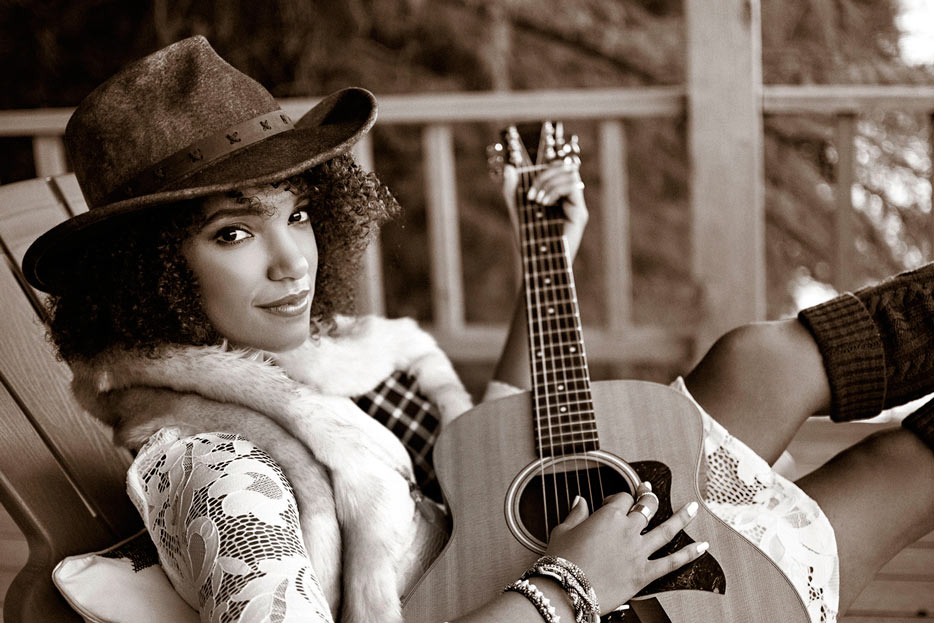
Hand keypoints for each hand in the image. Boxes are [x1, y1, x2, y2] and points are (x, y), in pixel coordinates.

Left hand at [501, 160, 588, 260]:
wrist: (536, 263)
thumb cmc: (528, 241)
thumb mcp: (516, 212)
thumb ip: (512, 191)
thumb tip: (509, 168)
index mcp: (557, 196)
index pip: (559, 169)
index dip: (547, 167)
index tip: (530, 180)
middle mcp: (569, 199)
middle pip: (567, 167)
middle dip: (546, 173)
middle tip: (532, 191)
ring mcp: (576, 206)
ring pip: (571, 174)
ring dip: (549, 182)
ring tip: (536, 200)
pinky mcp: (580, 213)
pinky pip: (572, 187)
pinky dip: (555, 189)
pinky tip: (544, 203)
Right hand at [544, 484, 706, 614]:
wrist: (566, 590)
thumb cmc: (561, 562)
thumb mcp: (563, 531)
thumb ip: (576, 514)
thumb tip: (580, 501)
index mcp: (607, 517)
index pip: (623, 498)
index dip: (621, 498)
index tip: (616, 501)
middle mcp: (627, 531)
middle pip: (646, 509)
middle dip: (650, 499)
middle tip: (652, 495)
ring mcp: (638, 552)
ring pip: (665, 530)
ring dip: (681, 517)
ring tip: (692, 508)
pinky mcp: (644, 574)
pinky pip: (671, 562)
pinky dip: (689, 554)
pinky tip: (702, 547)